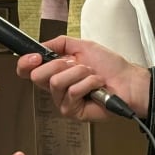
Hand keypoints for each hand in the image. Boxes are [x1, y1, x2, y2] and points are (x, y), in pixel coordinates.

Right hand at [16, 35, 149, 120]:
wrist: (129, 81)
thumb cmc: (111, 66)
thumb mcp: (82, 46)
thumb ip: (59, 43)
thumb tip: (41, 44)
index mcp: (54, 71)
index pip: (27, 70)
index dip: (26, 63)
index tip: (36, 56)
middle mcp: (56, 87)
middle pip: (37, 76)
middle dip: (60, 65)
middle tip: (78, 65)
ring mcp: (62, 100)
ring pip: (56, 82)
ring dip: (79, 73)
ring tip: (92, 76)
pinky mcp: (72, 111)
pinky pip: (72, 92)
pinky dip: (88, 84)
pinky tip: (96, 86)